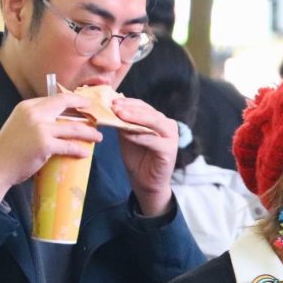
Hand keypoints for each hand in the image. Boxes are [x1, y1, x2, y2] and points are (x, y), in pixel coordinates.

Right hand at [0, 92, 101, 202]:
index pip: (55, 98)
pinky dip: (79, 150)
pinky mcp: (45, 144)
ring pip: (73, 128)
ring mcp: (40, 128)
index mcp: (27, 106)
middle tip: (97, 114)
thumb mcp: (20, 125)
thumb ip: (37, 119)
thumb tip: (58, 121)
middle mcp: (34, 113)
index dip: (73, 100)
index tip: (85, 104)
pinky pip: (69, 146)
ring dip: (89, 133)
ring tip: (98, 137)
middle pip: (65, 104)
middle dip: (85, 107)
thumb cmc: (9, 149)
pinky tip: (85, 153)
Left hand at [110, 96, 177, 216]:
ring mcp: (171, 137)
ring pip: (154, 122)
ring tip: (120, 116)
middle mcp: (167, 125)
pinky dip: (140, 136)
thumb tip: (111, 109)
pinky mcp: (170, 151)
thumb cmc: (137, 158)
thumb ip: (123, 123)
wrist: (145, 182)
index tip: (112, 101)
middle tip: (115, 107)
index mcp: (158, 120)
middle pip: (149, 112)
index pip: (143, 106)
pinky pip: (154, 140)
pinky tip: (127, 135)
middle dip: (131, 109)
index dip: (128, 102)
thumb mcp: (127, 136)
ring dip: (136, 118)